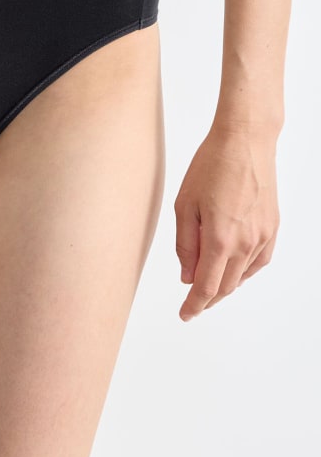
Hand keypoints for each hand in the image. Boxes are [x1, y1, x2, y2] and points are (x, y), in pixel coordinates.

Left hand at [174, 122, 279, 321]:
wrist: (246, 142)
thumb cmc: (211, 166)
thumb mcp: (184, 204)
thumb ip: (185, 244)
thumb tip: (187, 275)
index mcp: (219, 238)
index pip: (206, 287)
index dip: (194, 305)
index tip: (185, 314)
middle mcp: (245, 243)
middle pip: (226, 286)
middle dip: (207, 298)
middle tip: (192, 303)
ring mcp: (263, 236)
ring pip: (243, 276)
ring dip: (225, 285)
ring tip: (208, 285)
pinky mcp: (273, 228)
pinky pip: (258, 262)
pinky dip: (244, 272)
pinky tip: (233, 269)